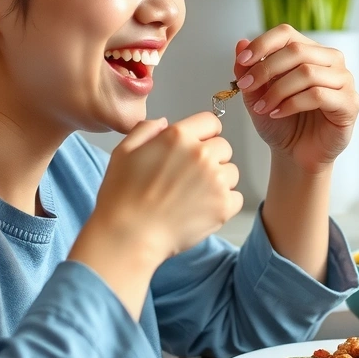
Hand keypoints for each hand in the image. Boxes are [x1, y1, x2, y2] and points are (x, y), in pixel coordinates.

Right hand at [91, 113, 243, 261]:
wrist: (128, 235)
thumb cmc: (122, 196)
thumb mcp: (124, 151)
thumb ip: (146, 129)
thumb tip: (165, 124)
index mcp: (178, 136)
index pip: (211, 122)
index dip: (204, 134)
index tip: (198, 146)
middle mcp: (201, 154)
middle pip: (224, 147)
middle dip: (211, 158)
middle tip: (190, 177)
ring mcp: (215, 180)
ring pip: (231, 172)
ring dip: (218, 181)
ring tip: (193, 196)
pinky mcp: (224, 206)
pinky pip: (236, 197)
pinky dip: (224, 204)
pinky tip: (201, 210)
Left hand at [233, 24, 358, 173]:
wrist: (294, 154)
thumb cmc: (281, 123)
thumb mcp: (256, 95)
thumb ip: (248, 70)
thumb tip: (240, 44)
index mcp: (309, 51)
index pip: (287, 33)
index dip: (262, 44)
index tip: (242, 61)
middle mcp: (330, 61)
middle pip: (296, 50)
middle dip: (266, 69)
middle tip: (247, 88)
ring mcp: (344, 81)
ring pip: (307, 72)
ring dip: (277, 91)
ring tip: (262, 107)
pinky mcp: (349, 103)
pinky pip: (319, 95)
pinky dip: (292, 104)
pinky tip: (278, 113)